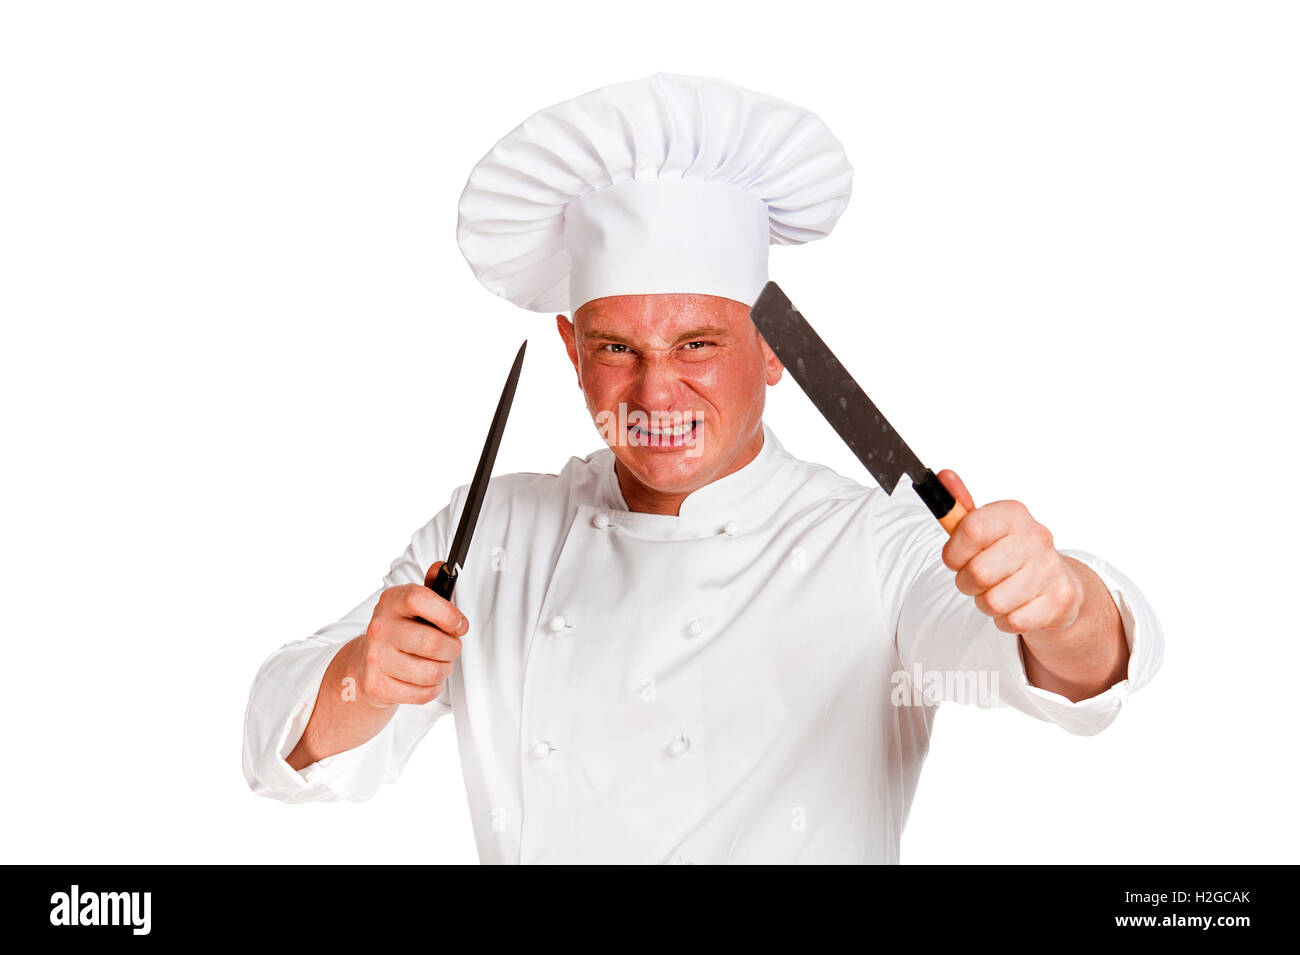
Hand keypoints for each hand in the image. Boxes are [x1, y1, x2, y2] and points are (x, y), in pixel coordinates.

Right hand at [354, 561, 467, 707]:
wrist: (365, 663)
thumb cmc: (400, 629)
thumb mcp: (413, 604)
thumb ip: (433, 586)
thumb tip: (444, 567)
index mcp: (391, 602)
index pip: (419, 599)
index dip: (447, 613)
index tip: (460, 624)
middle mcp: (380, 628)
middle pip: (432, 643)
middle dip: (452, 648)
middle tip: (451, 647)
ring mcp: (376, 658)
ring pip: (432, 671)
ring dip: (444, 669)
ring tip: (438, 662)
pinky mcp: (377, 686)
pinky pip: (423, 693)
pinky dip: (433, 688)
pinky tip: (425, 678)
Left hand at [936, 470, 1084, 635]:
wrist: (1057, 583)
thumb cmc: (1011, 554)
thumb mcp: (985, 528)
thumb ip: (959, 507)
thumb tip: (943, 476)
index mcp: (1013, 514)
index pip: (971, 529)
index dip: (953, 552)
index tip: (955, 559)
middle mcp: (1036, 537)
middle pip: (978, 573)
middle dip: (967, 583)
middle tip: (977, 579)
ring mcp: (1051, 568)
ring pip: (993, 601)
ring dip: (986, 603)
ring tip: (997, 591)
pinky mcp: (1060, 599)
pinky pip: (1013, 620)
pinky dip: (1005, 620)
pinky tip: (1015, 605)